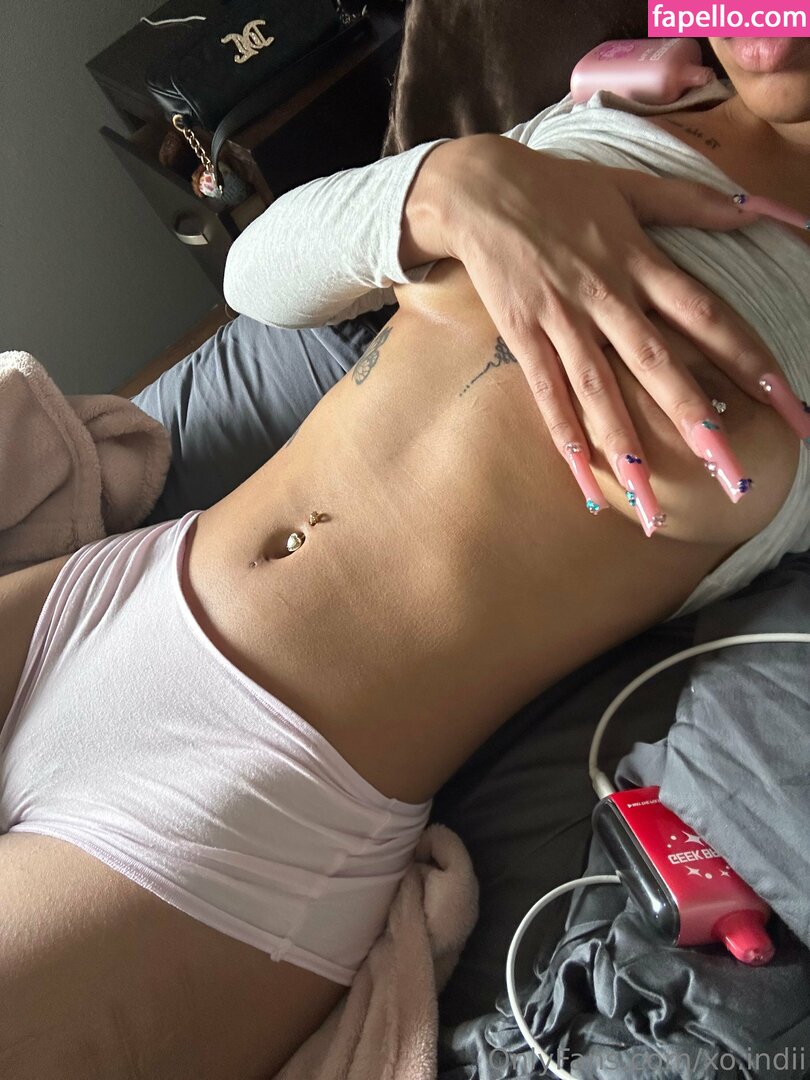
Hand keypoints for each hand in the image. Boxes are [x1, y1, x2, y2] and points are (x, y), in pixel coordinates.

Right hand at [402, 134, 807, 533]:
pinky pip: (546, 393)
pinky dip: (565, 435)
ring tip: (653, 500)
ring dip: (627, 445)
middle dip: (694, 419)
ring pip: (599, 390)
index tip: (785, 400)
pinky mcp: (522, 336)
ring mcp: (560, 319)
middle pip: (657, 364)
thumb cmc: (560, 188)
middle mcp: (605, 295)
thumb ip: (695, 203)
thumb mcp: (632, 185)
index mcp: (640, 260)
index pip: (706, 314)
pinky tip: (585, 479)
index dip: (748, 357)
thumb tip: (761, 208)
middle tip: (730, 471)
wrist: (479, 188)